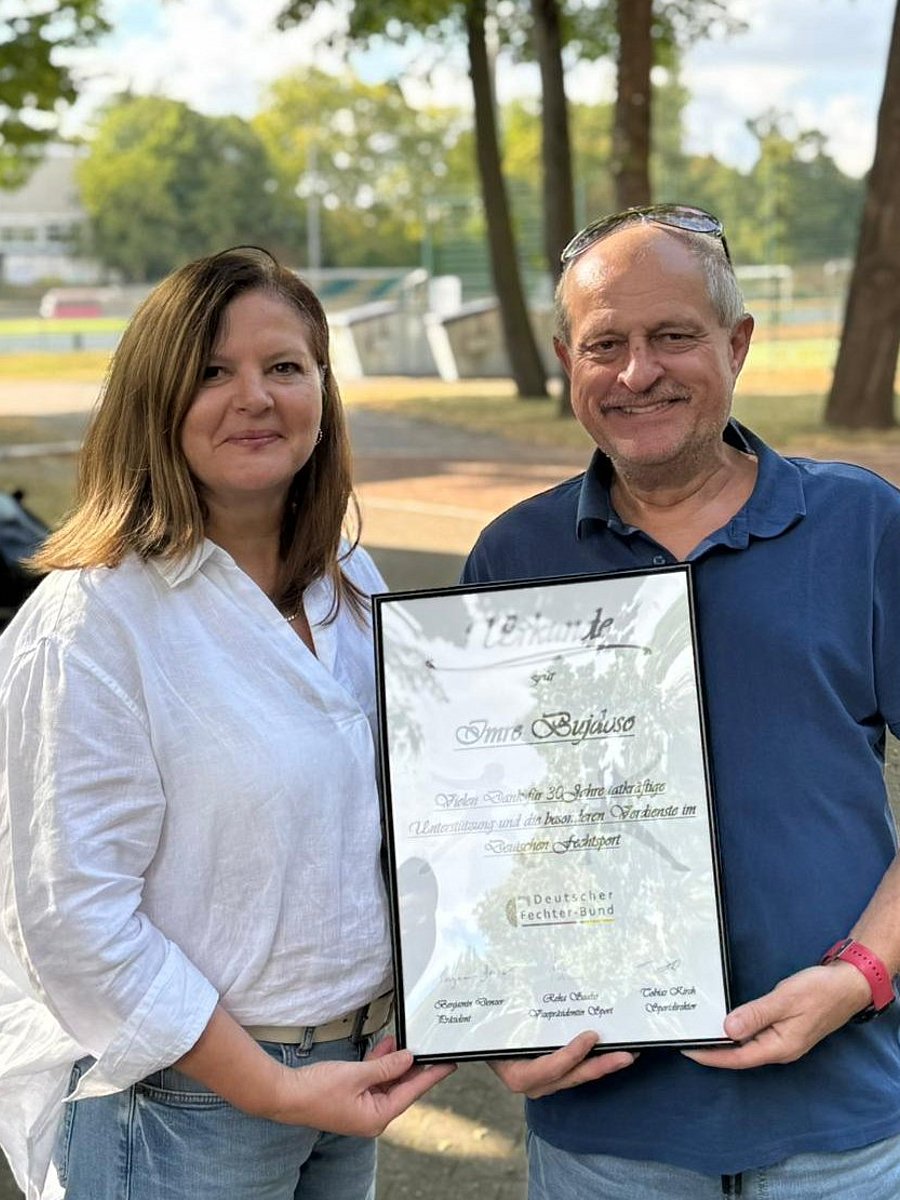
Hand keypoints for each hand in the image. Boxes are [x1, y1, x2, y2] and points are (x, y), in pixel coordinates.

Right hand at [266, 1035, 454, 1136]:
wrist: (285, 1094)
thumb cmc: (317, 1091)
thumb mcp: (358, 1074)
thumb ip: (386, 1066)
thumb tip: (408, 1059)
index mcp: (376, 1118)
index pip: (411, 1092)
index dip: (431, 1076)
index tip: (448, 1065)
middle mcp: (371, 1116)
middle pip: (401, 1087)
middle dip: (413, 1066)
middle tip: (429, 1049)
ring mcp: (361, 1107)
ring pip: (387, 1082)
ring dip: (395, 1062)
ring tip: (406, 1042)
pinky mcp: (351, 1097)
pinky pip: (373, 1079)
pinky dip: (380, 1063)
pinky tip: (385, 1047)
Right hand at [489, 1031, 636, 1098]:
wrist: (485, 1043)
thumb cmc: (490, 1033)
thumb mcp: (497, 1028)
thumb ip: (510, 1019)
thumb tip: (517, 990)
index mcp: (517, 1074)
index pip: (550, 1068)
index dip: (572, 1054)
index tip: (591, 1036)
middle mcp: (534, 1084)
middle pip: (572, 1076)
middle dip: (602, 1066)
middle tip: (627, 1055)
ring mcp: (546, 1083)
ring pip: (579, 1075)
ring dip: (604, 1064)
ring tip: (628, 1053)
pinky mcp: (555, 1077)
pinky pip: (577, 1071)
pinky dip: (594, 1062)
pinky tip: (612, 1051)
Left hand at [683, 961, 871, 1070]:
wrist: (848, 986)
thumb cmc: (819, 991)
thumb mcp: (785, 999)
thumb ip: (756, 1014)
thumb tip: (727, 1030)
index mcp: (779, 1047)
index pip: (737, 1058)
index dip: (711, 1056)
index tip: (687, 1050)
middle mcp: (779, 1050)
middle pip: (739, 1055)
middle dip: (713, 1050)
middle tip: (686, 1039)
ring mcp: (783, 1041)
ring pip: (747, 1046)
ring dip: (724, 1041)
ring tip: (699, 1032)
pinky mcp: (784, 1030)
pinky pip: (755, 1035)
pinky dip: (737, 1031)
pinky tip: (726, 1023)